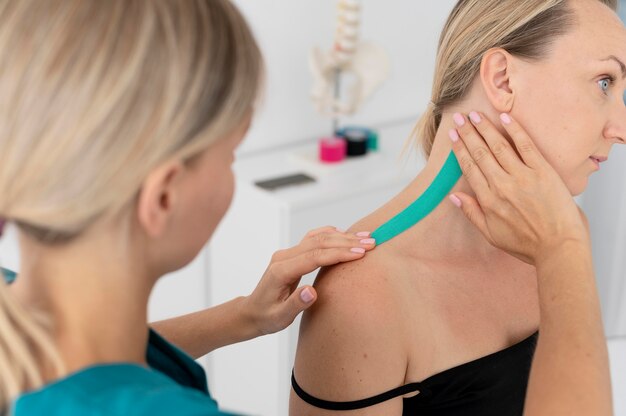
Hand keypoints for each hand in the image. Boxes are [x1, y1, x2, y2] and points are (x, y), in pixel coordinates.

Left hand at [243, 226, 375, 335]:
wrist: (252, 312)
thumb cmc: (266, 317)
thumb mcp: (280, 317)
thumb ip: (296, 304)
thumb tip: (312, 291)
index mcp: (281, 270)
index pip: (315, 256)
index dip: (339, 253)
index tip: (361, 253)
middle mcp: (284, 257)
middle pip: (319, 243)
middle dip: (347, 242)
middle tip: (371, 243)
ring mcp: (288, 254)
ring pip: (318, 238)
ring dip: (342, 237)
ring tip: (366, 238)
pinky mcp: (292, 255)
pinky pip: (313, 239)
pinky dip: (331, 235)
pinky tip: (346, 236)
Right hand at [448, 112, 588, 264]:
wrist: (559, 247)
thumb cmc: (527, 244)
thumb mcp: (491, 234)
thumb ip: (472, 213)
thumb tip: (453, 196)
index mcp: (488, 200)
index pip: (469, 167)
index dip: (459, 149)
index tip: (453, 135)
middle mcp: (502, 185)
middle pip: (480, 153)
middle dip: (468, 133)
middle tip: (459, 118)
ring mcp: (522, 177)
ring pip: (499, 147)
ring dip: (485, 129)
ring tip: (475, 115)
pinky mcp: (542, 172)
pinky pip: (526, 146)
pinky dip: (515, 131)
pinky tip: (505, 119)